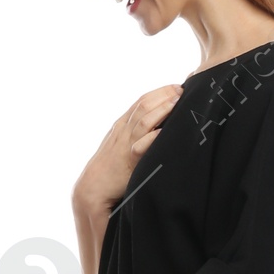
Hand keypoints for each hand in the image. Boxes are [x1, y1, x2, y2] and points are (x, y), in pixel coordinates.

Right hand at [75, 83, 183, 211]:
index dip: (160, 91)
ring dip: (162, 109)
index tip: (176, 87)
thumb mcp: (119, 141)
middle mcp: (124, 131)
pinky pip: (141, 147)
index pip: (141, 101)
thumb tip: (156, 121)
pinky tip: (163, 132)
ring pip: (144, 120)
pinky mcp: (129, 161)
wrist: (92, 186)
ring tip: (176, 101)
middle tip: (181, 90)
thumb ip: (134, 130)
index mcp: (122, 125)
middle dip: (164, 95)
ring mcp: (126, 144)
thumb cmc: (109, 166)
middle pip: (144, 105)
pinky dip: (152, 138)